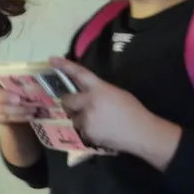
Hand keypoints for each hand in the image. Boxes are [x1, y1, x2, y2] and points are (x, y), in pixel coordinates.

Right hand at [0, 61, 39, 125]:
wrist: (17, 109)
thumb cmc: (19, 90)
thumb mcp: (21, 80)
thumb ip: (23, 72)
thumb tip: (41, 60)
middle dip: (6, 97)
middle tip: (20, 99)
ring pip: (0, 108)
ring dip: (17, 109)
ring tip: (32, 108)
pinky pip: (6, 118)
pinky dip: (19, 117)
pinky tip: (29, 115)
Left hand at [50, 57, 182, 166]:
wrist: (140, 133)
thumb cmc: (132, 111)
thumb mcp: (117, 93)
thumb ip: (98, 91)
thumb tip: (84, 92)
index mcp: (100, 89)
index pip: (80, 74)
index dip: (65, 66)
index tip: (52, 60)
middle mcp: (90, 102)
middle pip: (67, 99)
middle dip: (70, 102)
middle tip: (80, 105)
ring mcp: (86, 118)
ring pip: (72, 116)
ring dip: (79, 117)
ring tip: (97, 120)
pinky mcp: (86, 132)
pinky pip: (79, 129)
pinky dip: (86, 129)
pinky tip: (100, 130)